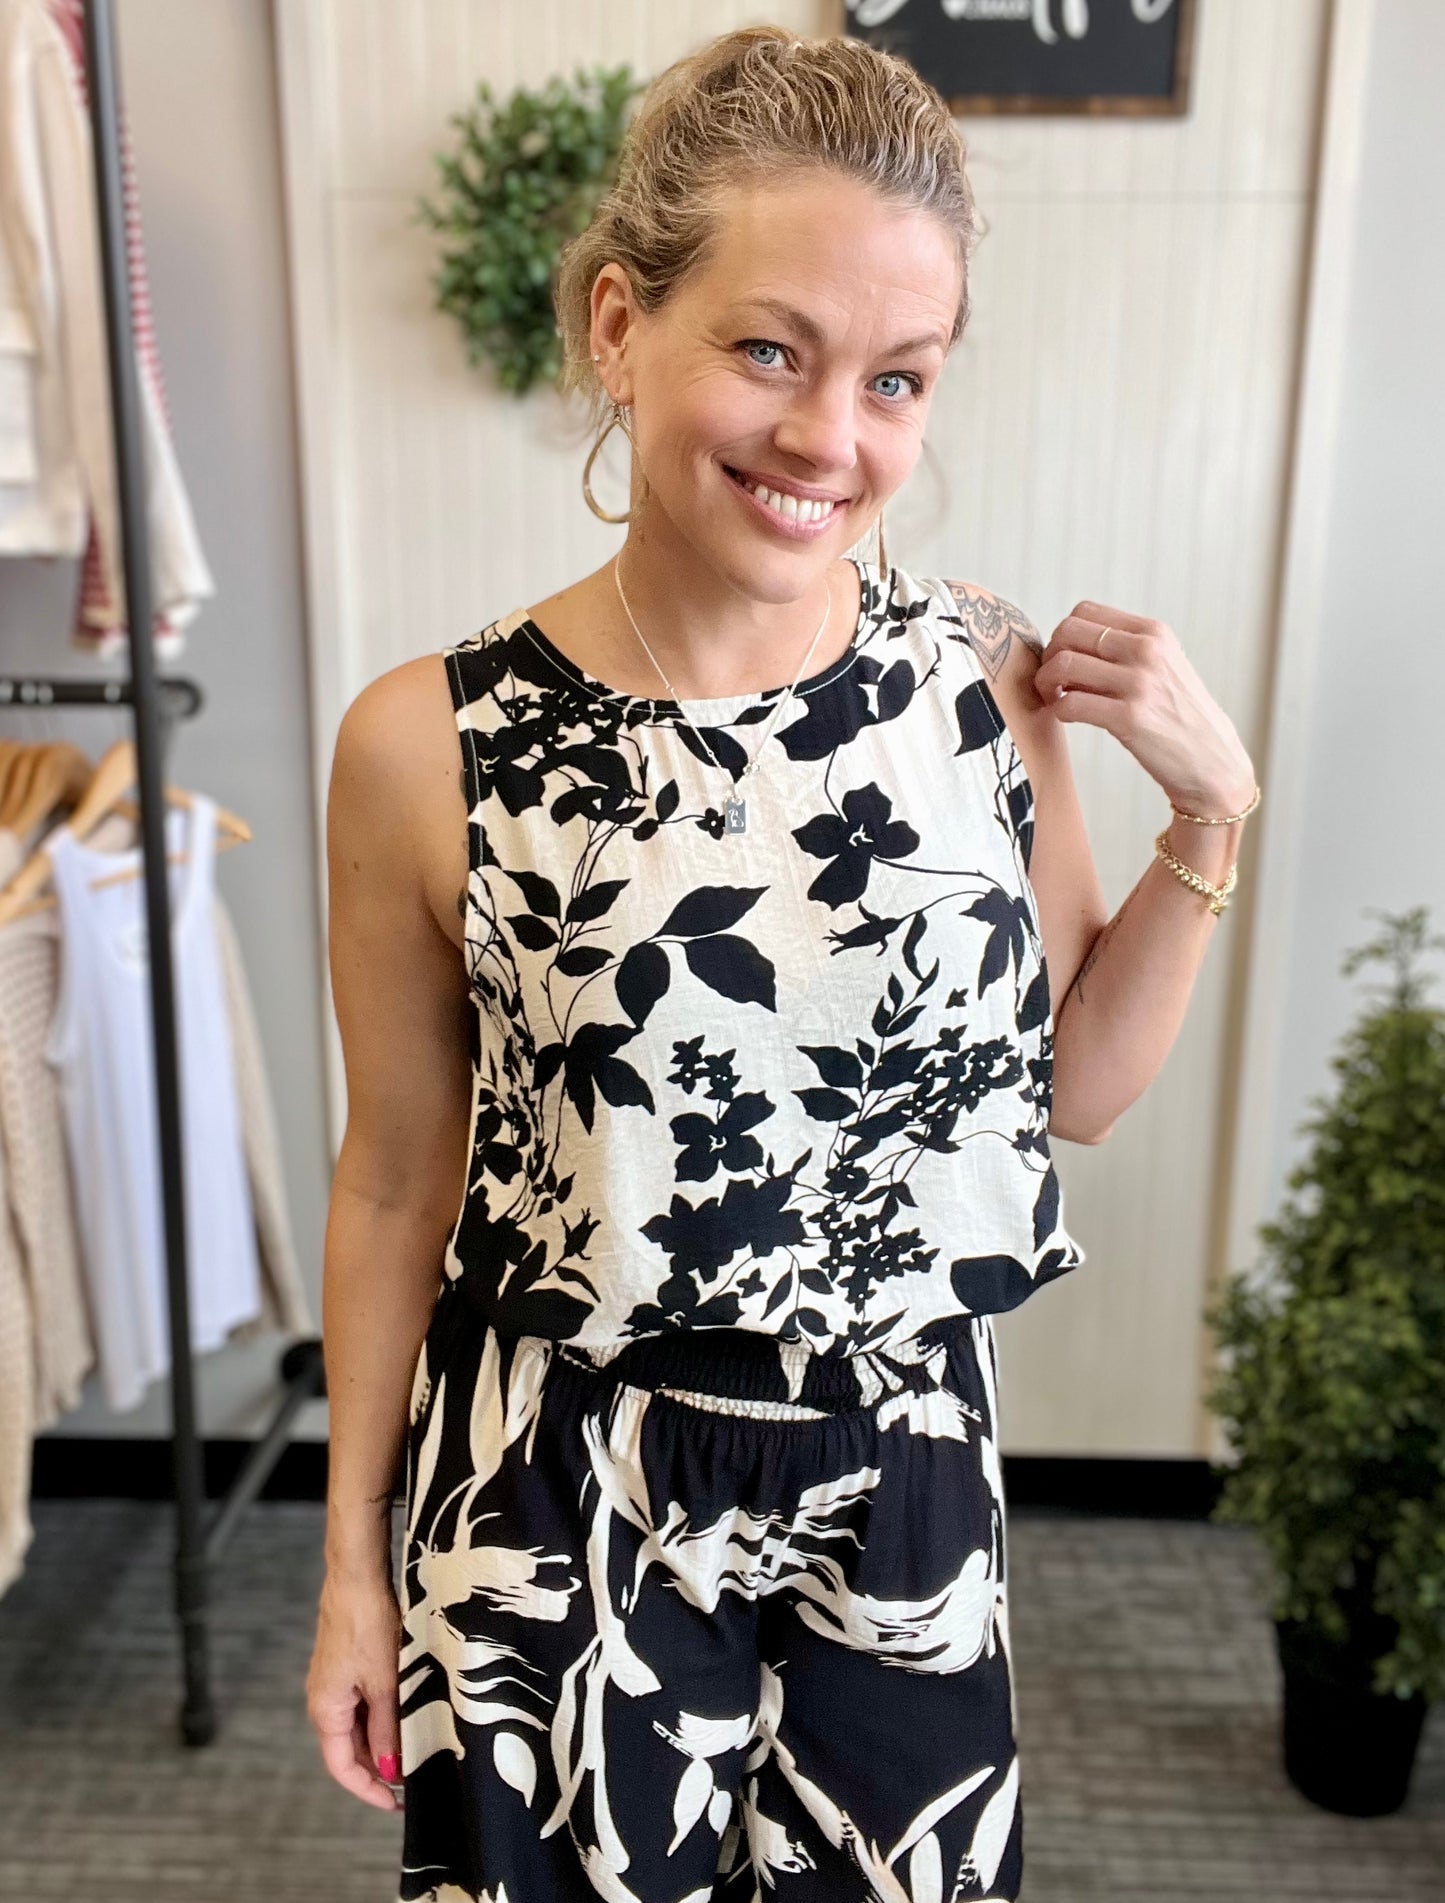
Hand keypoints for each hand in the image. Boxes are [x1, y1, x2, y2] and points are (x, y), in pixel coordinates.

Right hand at [307, 1569, 403, 1812]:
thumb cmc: (367, 1624)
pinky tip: (404, 1717)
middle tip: (412, 1780)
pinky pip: (360, 1706)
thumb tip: (388, 1771)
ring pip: (357, 1728)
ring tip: (413, 1751)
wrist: (357, 1576)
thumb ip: (386, 1730)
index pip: (342, 1768)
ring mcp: (333, 1684)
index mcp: (326, 1711)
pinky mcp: (344, 1667)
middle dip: (377, 1769)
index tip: (395, 1804)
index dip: (368, 1790)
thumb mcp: (384, 1682)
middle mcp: (324, 1701)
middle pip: (348, 1750)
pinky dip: (380, 1718)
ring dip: (381, 1743)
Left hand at [1035, 600, 1255, 814]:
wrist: (1212, 760)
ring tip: (1055, 699)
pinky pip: (1070, 704)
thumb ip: (1123, 651)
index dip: (1063, 635)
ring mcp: (1139, 683)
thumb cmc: (1179, 716)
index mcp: (1154, 632)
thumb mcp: (1162, 667)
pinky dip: (1059, 710)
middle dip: (1049, 656)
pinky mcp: (1129, 718)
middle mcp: (1147, 650)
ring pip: (1064, 664)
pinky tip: (1068, 717)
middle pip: (1068, 632)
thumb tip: (1066, 647)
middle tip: (1053, 681)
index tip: (1065, 659)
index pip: (1085, 611)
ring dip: (1047, 683)